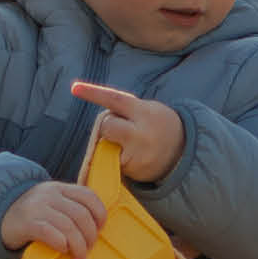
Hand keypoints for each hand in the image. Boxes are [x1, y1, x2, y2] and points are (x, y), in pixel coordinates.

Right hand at [1, 181, 105, 258]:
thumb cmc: (30, 215)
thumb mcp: (49, 203)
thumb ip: (68, 207)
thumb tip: (95, 228)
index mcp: (59, 188)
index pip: (88, 196)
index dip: (100, 213)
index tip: (101, 228)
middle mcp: (49, 195)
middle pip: (81, 215)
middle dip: (90, 236)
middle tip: (89, 249)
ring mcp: (37, 207)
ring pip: (69, 226)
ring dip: (79, 246)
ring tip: (79, 258)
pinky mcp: (27, 223)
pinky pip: (50, 232)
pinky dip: (60, 242)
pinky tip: (62, 249)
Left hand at [69, 81, 184, 183]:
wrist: (182, 152)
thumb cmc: (158, 125)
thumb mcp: (148, 110)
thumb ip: (126, 111)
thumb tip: (103, 123)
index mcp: (144, 111)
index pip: (115, 99)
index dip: (93, 93)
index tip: (74, 88)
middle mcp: (141, 132)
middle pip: (106, 126)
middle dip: (109, 126)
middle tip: (125, 129)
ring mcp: (137, 153)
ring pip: (107, 145)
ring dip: (113, 143)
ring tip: (133, 144)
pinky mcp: (134, 170)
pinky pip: (113, 161)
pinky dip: (119, 158)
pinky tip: (135, 157)